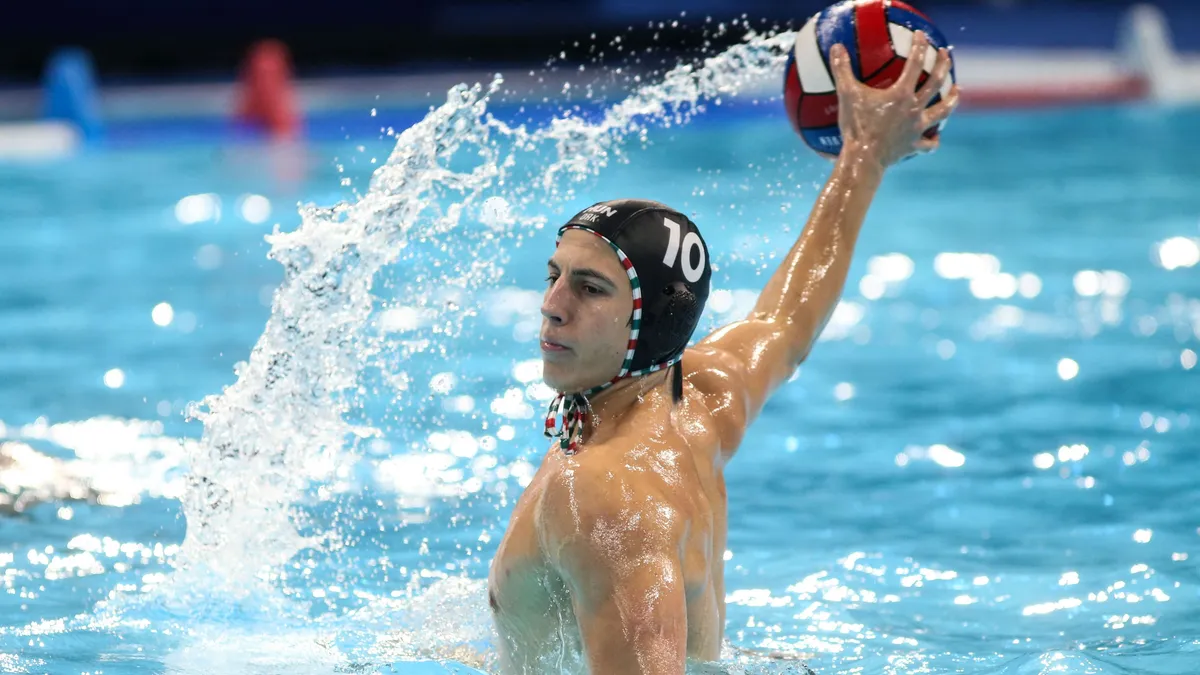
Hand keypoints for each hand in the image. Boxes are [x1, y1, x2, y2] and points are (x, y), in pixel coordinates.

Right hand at [829, 31, 959, 167]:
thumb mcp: (846, 95)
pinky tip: (936, 138)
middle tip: (946, 55)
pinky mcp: (913, 145)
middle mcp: (914, 108)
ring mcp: (916, 128)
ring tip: (957, 90)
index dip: (919, 47)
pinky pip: (929, 144)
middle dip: (943, 66)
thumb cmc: (856, 126)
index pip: (915, 64)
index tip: (921, 36)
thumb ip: (842, 70)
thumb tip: (836, 47)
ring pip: (942, 111)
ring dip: (951, 99)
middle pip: (935, 83)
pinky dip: (933, 141)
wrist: (863, 159)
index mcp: (901, 94)